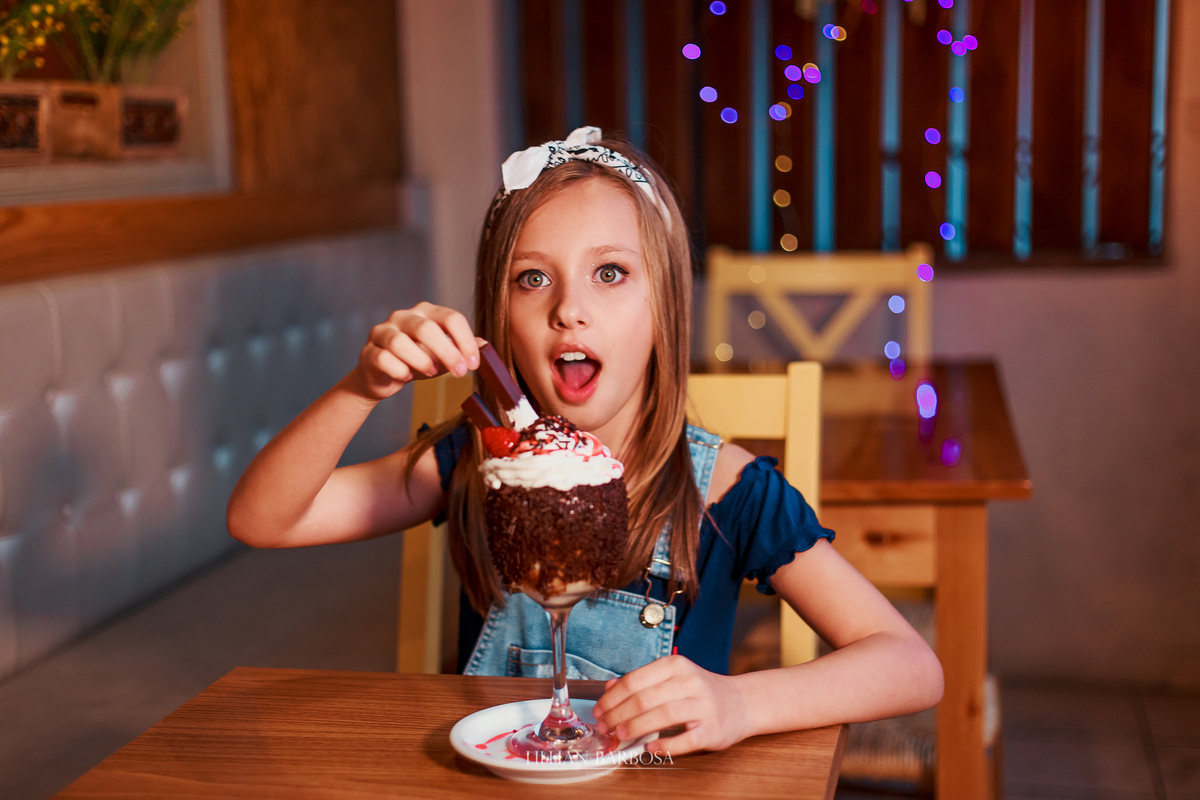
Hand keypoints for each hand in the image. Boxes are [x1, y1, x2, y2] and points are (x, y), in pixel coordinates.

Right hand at [352, 302, 480, 400]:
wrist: (382, 378)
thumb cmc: (415, 363)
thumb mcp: (442, 355)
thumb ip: (461, 349)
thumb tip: (483, 345)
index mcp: (426, 312)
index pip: (450, 318)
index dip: (465, 340)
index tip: (474, 363)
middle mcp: (403, 317)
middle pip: (427, 329)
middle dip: (448, 353)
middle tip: (460, 373)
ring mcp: (383, 332)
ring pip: (401, 342)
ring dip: (422, 361)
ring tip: (432, 373)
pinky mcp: (369, 352)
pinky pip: (384, 359)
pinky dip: (400, 371)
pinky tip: (407, 377)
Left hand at [592, 655, 749, 755]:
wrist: (742, 702)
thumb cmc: (700, 691)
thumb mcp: (672, 677)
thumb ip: (642, 681)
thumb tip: (609, 688)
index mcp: (676, 666)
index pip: (635, 680)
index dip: (612, 698)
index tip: (600, 710)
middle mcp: (690, 682)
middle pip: (645, 698)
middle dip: (618, 714)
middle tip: (605, 727)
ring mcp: (703, 706)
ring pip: (663, 715)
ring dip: (636, 727)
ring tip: (621, 735)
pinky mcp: (712, 730)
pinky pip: (685, 740)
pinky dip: (665, 745)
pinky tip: (650, 748)